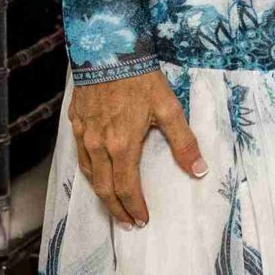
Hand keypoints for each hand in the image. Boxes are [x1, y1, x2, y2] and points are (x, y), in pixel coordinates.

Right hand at [68, 68, 206, 228]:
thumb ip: (183, 142)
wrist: (108, 51)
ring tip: (113, 206)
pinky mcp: (76, 124)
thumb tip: (198, 170)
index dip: (135, 207)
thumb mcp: (169, 108)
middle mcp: (99, 146)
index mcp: (123, 146)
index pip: (127, 188)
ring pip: (89, 175)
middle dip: (117, 210)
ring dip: (102, 195)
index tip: (142, 220)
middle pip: (105, 189)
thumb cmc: (140, 79)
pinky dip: (89, 173)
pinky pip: (80, 157)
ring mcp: (84, 135)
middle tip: (127, 223)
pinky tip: (96, 175)